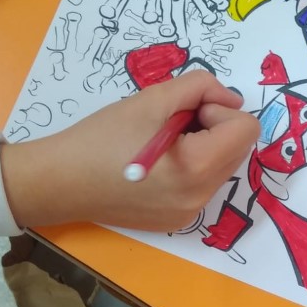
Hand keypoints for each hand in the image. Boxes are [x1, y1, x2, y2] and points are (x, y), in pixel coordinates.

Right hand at [1, 70, 259, 230]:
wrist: (60, 181)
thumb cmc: (102, 137)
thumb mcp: (153, 98)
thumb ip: (200, 86)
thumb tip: (228, 98)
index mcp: (196, 168)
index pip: (246, 129)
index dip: (218, 110)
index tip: (184, 111)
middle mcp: (200, 198)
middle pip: (238, 149)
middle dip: (214, 128)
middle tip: (173, 123)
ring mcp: (189, 214)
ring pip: (223, 167)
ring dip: (204, 146)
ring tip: (163, 142)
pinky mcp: (176, 220)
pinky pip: (203, 186)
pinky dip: (191, 167)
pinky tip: (157, 163)